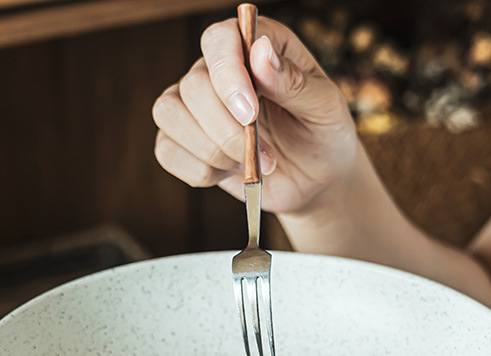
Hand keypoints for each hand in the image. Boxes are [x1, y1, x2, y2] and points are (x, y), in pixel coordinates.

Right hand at [152, 16, 359, 215]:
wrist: (316, 180)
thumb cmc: (322, 134)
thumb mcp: (324, 107)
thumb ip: (293, 81)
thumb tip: (260, 52)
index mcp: (253, 47)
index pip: (219, 40)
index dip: (227, 74)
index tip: (250, 113)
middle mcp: (218, 71)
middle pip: (192, 86)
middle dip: (226, 130)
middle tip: (267, 156)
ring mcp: (196, 107)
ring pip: (170, 114)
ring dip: (212, 151)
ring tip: (251, 166)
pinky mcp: (185, 142)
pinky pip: (166, 150)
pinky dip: (198, 170)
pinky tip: (228, 173)